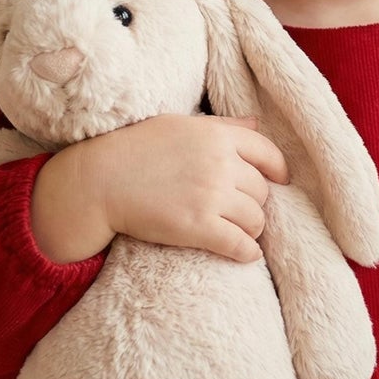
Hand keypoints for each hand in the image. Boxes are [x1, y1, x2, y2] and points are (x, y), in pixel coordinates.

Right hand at [34, 114, 289, 264]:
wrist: (99, 180)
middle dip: (255, 202)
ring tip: (239, 232)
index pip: (267, 152)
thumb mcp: (180, 125)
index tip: (279, 180)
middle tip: (241, 210)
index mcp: (217, 136)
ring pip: (256, 219)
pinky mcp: (199, 226)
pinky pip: (240, 244)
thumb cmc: (135, 149)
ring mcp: (211, 196)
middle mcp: (220, 164)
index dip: (278, 170)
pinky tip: (245, 254)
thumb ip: (222, 126)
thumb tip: (256, 124)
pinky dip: (247, 252)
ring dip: (251, 228)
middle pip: (261, 190)